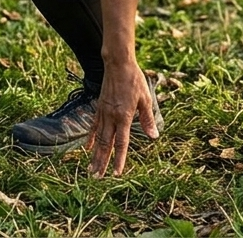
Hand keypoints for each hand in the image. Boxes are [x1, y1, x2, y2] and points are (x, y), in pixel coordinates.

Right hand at [88, 62, 158, 177]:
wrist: (118, 64)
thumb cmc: (134, 80)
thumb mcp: (145, 98)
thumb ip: (147, 119)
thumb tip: (154, 136)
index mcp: (124, 116)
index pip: (121, 143)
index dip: (119, 159)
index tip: (116, 173)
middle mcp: (111, 117)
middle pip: (106, 144)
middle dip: (102, 162)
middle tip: (97, 178)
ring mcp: (103, 112)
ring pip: (98, 138)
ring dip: (95, 155)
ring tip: (90, 169)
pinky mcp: (99, 107)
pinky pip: (94, 126)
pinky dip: (91, 138)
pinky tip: (88, 147)